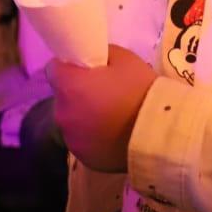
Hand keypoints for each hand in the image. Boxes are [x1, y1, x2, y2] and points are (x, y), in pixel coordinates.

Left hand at [46, 45, 155, 171]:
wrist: (158, 133)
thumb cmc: (141, 90)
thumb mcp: (125, 59)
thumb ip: (102, 55)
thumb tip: (94, 59)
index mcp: (69, 85)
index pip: (53, 69)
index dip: (69, 68)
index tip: (85, 70)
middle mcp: (62, 112)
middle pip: (63, 97)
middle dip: (77, 94)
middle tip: (103, 94)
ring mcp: (71, 138)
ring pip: (72, 121)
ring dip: (84, 117)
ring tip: (110, 118)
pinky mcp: (83, 157)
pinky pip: (82, 141)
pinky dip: (92, 138)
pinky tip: (113, 136)